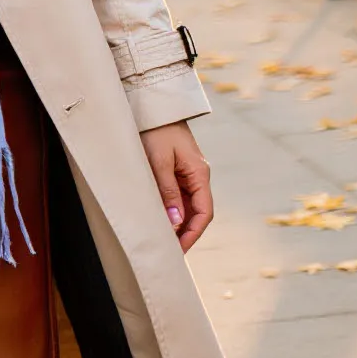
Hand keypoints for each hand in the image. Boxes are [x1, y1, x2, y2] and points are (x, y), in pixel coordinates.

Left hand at [140, 121, 211, 251]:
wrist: (152, 106)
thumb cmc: (156, 131)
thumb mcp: (160, 161)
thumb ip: (168, 191)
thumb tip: (175, 222)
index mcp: (200, 174)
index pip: (204, 213)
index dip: (192, 233)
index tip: (179, 249)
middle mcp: (197, 176)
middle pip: (196, 212)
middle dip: (184, 233)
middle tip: (168, 251)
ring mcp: (187, 173)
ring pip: (186, 205)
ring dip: (176, 222)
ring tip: (162, 239)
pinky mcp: (175, 170)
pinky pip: (176, 196)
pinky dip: (169, 209)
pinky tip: (159, 219)